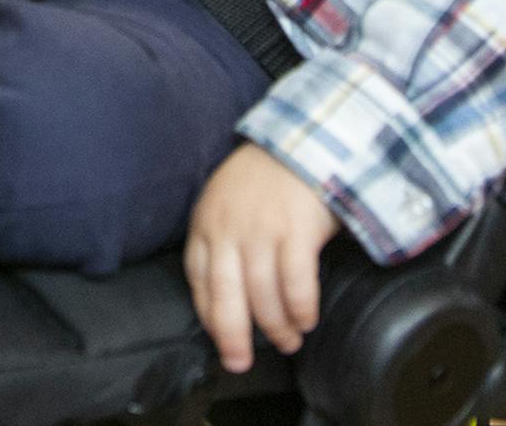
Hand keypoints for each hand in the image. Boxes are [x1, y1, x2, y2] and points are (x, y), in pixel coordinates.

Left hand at [184, 145, 338, 373]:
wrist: (302, 142)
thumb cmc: (264, 180)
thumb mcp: (225, 202)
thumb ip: (221, 239)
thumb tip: (225, 292)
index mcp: (207, 222)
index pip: (199, 280)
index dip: (209, 316)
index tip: (220, 340)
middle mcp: (230, 227)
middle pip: (226, 296)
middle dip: (232, 337)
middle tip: (240, 362)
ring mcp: (263, 228)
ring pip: (263, 296)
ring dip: (276, 328)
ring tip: (287, 340)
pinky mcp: (296, 229)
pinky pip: (296, 284)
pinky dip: (301, 309)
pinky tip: (306, 319)